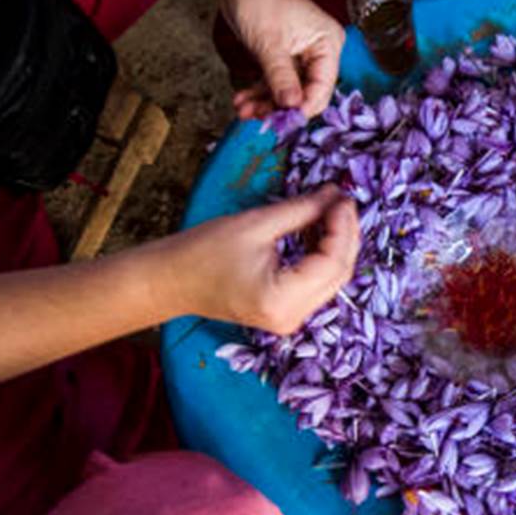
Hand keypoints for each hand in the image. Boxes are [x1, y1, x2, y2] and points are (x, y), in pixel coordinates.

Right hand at [160, 186, 360, 333]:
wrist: (170, 281)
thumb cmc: (202, 251)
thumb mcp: (257, 223)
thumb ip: (302, 210)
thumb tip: (335, 194)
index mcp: (282, 300)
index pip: (332, 262)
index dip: (343, 226)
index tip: (343, 197)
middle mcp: (291, 318)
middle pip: (338, 274)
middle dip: (345, 234)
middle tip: (342, 200)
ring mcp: (290, 320)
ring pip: (332, 279)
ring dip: (336, 244)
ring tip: (331, 209)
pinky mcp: (286, 313)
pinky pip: (317, 283)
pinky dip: (322, 256)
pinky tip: (318, 229)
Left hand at [223, 0, 345, 119]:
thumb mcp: (270, 43)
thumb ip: (281, 78)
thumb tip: (292, 108)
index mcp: (328, 45)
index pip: (322, 88)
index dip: (303, 107)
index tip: (282, 122)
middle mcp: (321, 52)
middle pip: (306, 93)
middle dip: (280, 107)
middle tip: (257, 119)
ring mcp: (303, 56)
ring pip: (288, 91)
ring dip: (265, 103)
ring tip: (243, 110)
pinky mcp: (285, 57)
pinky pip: (276, 82)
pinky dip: (260, 92)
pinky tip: (244, 100)